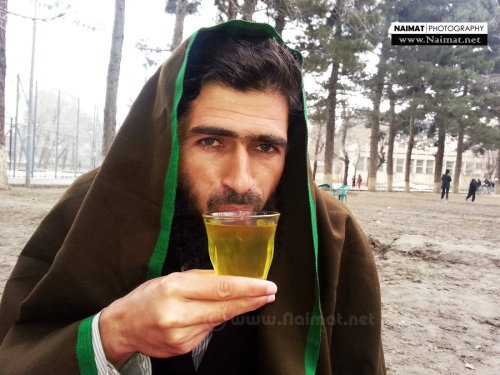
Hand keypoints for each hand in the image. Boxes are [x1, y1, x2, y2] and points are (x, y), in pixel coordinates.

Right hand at [99, 269, 276, 367]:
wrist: (123, 326)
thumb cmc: (147, 297)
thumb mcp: (171, 279)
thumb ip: (201, 279)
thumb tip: (229, 277)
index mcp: (175, 289)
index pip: (220, 288)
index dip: (248, 288)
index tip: (267, 285)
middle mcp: (178, 314)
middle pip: (225, 308)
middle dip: (252, 300)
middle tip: (270, 293)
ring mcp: (180, 335)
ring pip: (218, 321)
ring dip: (234, 309)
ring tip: (244, 299)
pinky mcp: (183, 348)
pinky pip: (207, 331)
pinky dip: (213, 321)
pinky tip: (208, 314)